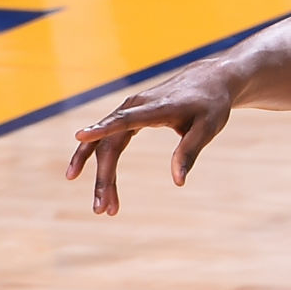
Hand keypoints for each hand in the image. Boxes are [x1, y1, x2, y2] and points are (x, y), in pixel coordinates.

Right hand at [65, 63, 235, 214]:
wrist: (208, 80)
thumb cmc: (210, 105)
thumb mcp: (208, 128)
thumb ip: (190, 151)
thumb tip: (178, 181)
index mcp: (156, 108)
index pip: (125, 120)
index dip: (103, 128)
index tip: (80, 136)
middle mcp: (135, 107)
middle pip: (110, 145)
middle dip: (104, 178)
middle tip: (102, 209)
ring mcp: (129, 110)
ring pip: (106, 145)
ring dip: (101, 175)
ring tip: (100, 205)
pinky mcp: (129, 116)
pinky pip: (109, 141)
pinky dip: (100, 161)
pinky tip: (93, 179)